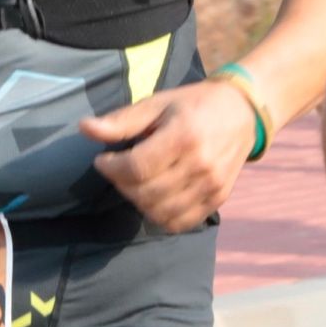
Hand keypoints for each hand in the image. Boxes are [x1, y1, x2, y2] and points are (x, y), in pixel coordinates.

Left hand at [78, 78, 260, 232]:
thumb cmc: (193, 104)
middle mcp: (200, 165)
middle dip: (121, 184)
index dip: (111, 168)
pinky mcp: (218, 199)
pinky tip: (154, 197)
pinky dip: (160, 216)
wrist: (242, 112)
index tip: (102, 160)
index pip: (137, 167)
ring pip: (160, 212)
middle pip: (146, 192)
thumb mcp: (156, 104)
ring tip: (135, 182)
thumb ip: (121, 121)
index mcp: (184, 136)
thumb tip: (84, 128)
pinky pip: (180, 223)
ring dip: (138, 201)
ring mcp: (211, 186)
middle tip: (118, 170)